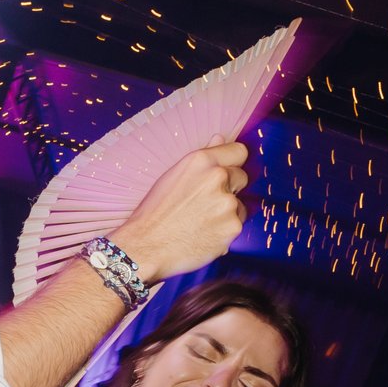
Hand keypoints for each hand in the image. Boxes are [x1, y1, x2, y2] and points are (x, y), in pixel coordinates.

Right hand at [110, 141, 249, 282]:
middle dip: (230, 189)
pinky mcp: (233, 228)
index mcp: (201, 161)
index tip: (227, 172)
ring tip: (200, 223)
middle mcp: (218, 178)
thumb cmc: (154, 213)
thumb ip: (202, 160)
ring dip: (227, 213)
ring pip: (239, 206)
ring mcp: (228, 203)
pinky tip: (203, 236)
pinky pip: (235, 227)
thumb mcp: (172, 176)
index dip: (233, 163)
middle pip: (242, 178)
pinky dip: (223, 233)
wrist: (145, 247)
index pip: (239, 151)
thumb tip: (220, 138)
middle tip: (205, 204)